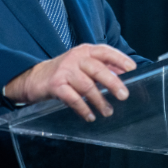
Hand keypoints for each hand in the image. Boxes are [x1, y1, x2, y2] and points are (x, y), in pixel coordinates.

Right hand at [4, 44, 136, 121]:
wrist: (35, 78)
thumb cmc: (65, 71)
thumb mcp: (83, 64)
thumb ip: (101, 67)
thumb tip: (124, 74)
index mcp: (85, 50)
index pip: (105, 51)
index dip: (119, 59)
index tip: (132, 69)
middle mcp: (75, 58)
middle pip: (98, 69)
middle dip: (113, 83)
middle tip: (124, 95)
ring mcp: (65, 71)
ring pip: (87, 86)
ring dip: (99, 101)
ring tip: (108, 111)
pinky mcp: (55, 85)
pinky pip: (72, 98)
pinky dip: (83, 108)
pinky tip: (90, 116)